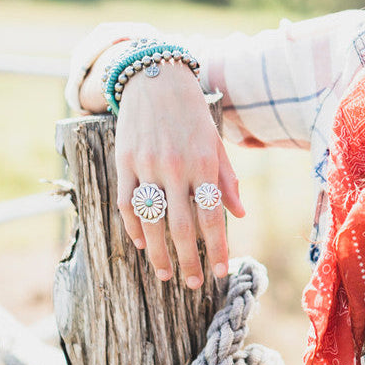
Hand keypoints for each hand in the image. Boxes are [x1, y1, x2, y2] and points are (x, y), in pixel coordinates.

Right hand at [112, 61, 244, 286]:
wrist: (156, 80)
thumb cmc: (193, 115)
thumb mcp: (216, 143)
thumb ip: (226, 179)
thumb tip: (240, 214)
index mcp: (203, 163)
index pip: (212, 216)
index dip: (216, 247)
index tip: (219, 271)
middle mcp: (174, 167)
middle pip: (180, 226)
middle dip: (187, 260)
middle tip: (192, 284)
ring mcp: (146, 165)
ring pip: (150, 221)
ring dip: (157, 253)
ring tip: (166, 274)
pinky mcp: (124, 162)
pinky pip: (126, 203)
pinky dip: (133, 227)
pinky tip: (142, 244)